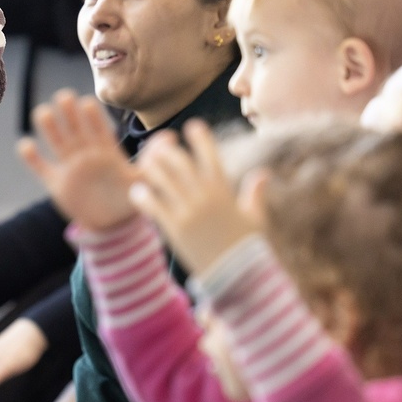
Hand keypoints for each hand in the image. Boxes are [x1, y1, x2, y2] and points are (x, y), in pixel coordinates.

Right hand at [19, 90, 138, 231]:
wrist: (111, 225)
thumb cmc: (129, 199)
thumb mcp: (142, 181)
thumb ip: (152, 160)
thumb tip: (171, 138)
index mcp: (107, 151)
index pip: (99, 130)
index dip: (93, 117)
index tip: (88, 102)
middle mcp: (87, 154)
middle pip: (76, 130)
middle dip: (70, 114)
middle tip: (63, 96)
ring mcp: (70, 167)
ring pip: (58, 143)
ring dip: (50, 128)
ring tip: (43, 112)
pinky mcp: (57, 183)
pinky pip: (42, 168)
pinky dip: (32, 158)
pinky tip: (24, 144)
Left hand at [130, 121, 258, 274]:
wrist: (237, 275)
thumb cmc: (246, 246)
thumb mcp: (255, 217)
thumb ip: (255, 192)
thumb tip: (263, 174)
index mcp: (223, 190)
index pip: (210, 154)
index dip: (200, 137)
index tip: (192, 126)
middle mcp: (205, 196)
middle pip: (179, 161)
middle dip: (167, 151)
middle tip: (159, 147)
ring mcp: (188, 210)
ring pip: (162, 179)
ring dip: (151, 168)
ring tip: (144, 164)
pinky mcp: (174, 228)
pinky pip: (152, 204)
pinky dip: (142, 195)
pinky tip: (137, 192)